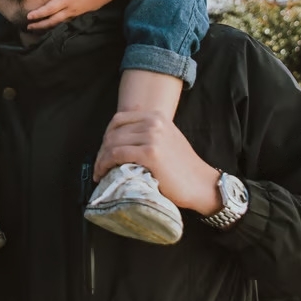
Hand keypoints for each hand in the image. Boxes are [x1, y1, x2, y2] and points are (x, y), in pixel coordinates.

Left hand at [25, 0, 127, 30]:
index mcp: (68, 0)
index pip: (51, 8)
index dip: (39, 13)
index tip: (29, 16)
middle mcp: (70, 9)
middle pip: (52, 20)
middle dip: (40, 24)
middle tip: (28, 27)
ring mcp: (74, 13)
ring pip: (58, 23)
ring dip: (46, 27)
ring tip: (35, 28)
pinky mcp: (76, 14)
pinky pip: (63, 22)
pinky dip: (54, 25)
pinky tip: (49, 26)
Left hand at [94, 110, 221, 213]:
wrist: (201, 184)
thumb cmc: (182, 167)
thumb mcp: (167, 138)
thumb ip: (148, 133)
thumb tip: (118, 138)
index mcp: (156, 116)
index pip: (119, 120)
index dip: (106, 136)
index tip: (103, 151)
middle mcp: (154, 122)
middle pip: (113, 132)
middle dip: (102, 150)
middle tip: (99, 165)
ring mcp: (152, 136)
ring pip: (112, 143)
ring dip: (101, 159)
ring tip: (100, 172)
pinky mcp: (150, 153)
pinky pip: (116, 155)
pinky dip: (105, 164)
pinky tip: (103, 174)